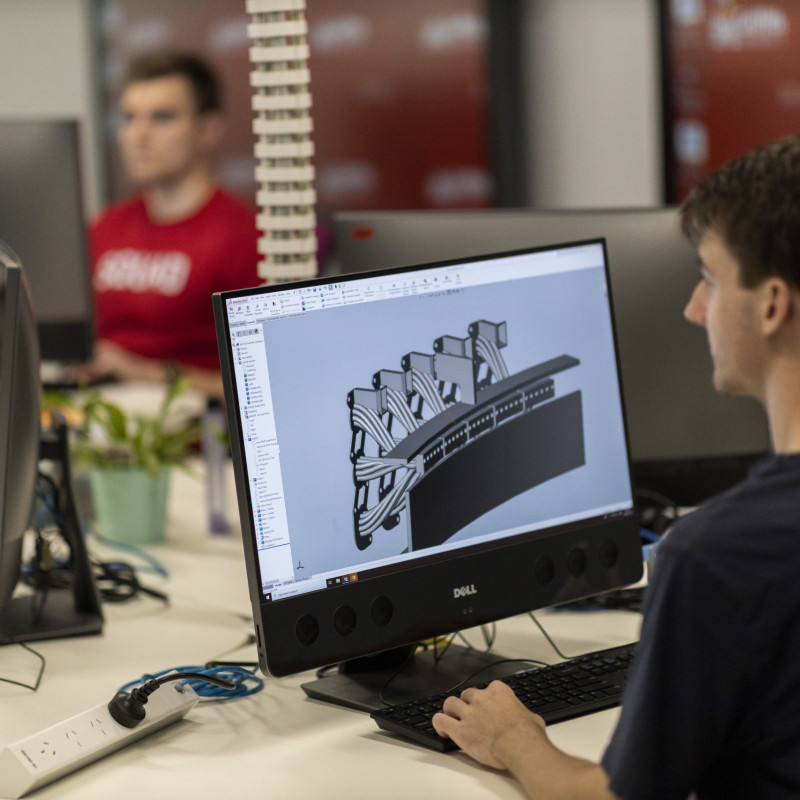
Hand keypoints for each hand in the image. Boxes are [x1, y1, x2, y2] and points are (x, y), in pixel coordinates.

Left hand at [433, 682, 618, 799]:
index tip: (489, 707)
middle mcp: (481, 699)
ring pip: (450, 703)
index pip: (488, 688)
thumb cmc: (528, 735)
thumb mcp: (533, 718)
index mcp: (498, 692)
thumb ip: (525, 715)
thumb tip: (531, 721)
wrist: (520, 746)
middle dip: (467, 704)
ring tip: (452, 719)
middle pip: (467, 694)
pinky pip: (441, 721)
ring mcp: (468, 713)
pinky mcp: (459, 730)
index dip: (487, 699)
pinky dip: (439, 724)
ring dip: (450, 711)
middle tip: (470, 715)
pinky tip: (442, 731)